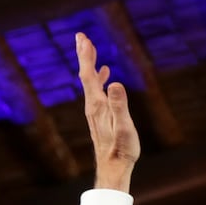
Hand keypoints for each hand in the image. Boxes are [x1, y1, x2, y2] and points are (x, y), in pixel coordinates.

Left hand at [77, 32, 140, 191]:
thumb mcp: (124, 127)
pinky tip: (106, 77)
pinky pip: (97, 91)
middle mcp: (93, 106)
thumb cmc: (121, 149)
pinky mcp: (100, 116)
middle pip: (86, 76)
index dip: (86, 56)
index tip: (83, 39)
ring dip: (91, 65)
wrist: (114, 168)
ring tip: (91, 50)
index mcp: (98, 105)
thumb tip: (116, 83)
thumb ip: (120, 105)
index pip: (89, 75)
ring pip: (91, 82)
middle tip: (81, 37)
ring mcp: (96, 111)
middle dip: (85, 55)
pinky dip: (100, 79)